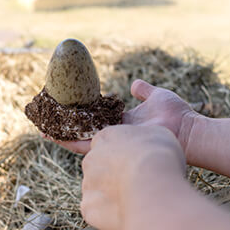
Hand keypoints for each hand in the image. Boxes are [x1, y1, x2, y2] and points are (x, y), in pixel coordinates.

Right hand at [50, 79, 199, 154]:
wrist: (187, 132)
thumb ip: (144, 91)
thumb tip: (134, 84)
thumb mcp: (156, 96)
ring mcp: (115, 141)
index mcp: (123, 122)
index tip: (65, 108)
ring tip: (42, 128)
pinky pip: (88, 144)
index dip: (81, 115)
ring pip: (81, 138)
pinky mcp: (115, 145)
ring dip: (61, 133)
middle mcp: (116, 134)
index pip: (97, 119)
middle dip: (65, 127)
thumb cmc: (177, 115)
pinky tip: (54, 135)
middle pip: (85, 131)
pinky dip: (70, 140)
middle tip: (44, 121)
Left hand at [81, 124, 185, 229]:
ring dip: (112, 196)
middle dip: (113, 177)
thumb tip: (145, 147)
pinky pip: (97, 212)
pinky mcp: (88, 207)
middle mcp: (91, 159)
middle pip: (98, 168)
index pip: (106, 144)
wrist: (152, 186)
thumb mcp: (159, 135)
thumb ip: (143, 140)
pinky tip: (129, 213)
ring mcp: (87, 184)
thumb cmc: (160, 158)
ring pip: (97, 191)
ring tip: (136, 201)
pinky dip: (110, 216)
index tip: (136, 164)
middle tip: (137, 184)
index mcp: (106, 137)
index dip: (123, 156)